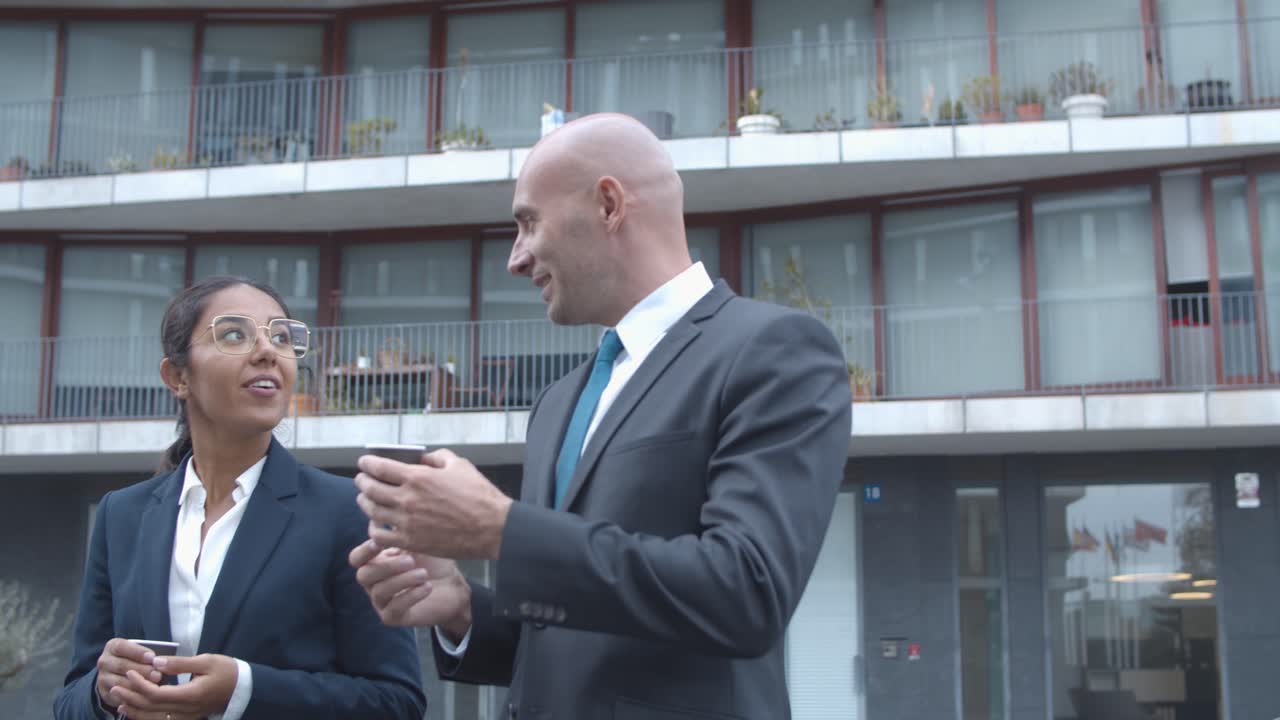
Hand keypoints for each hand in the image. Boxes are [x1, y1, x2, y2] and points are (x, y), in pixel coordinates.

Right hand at [95, 639, 162, 711]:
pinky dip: (131, 697)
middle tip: (158, 675)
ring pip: (119, 683)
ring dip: (137, 685)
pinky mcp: (105, 693)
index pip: (122, 647)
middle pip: (122, 665)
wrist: (119, 674)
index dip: (137, 652)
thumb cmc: (136, 659)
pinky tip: (144, 697)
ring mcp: (103, 678)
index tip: (152, 657)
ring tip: (154, 686)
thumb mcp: (140, 652)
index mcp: (113, 646)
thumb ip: (148, 655)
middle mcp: (105, 662)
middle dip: (141, 670)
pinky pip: (118, 696)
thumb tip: (162, 661)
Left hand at [111, 654, 237, 719]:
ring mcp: (186, 717)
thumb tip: (155, 662)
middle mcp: (186, 710)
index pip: (157, 694)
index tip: (130, 672)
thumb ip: (179, 663)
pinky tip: (132, 711)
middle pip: (151, 708)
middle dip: (130, 697)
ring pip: (152, 718)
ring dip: (133, 710)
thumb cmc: (227, 671)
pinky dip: (143, 717)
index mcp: (191, 694)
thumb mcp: (206, 661)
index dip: (139, 684)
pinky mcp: (186, 718)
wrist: (243, 689)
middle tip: (115, 685)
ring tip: (117, 699)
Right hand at [349, 540, 471, 639]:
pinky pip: (393, 609)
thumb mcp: (420, 543)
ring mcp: (381, 602)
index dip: (365, 551)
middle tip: (410, 560)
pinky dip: (410, 596)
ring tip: (423, 574)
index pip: (356, 558)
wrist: (453, 587)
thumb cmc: (433, 562)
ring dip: (402, 581)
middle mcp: (373, 583)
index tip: (380, 542)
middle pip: (364, 575)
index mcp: (375, 563)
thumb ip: (402, 531)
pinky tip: (427, 587)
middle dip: (387, 566)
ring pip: (379, 592)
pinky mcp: (392, 617)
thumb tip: (386, 513)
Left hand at [354, 449, 512, 558]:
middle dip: (361, 481)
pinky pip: (380, 536)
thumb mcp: (460, 465)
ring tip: (365, 499)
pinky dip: (373, 529)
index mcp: (418, 476)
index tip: (364, 462)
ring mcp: (407, 522)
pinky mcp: (411, 541)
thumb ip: (436, 457)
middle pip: (370, 489)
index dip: (367, 463)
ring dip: (364, 503)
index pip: (379, 467)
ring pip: (371, 511)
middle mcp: (407, 499)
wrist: (493, 529)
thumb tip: (421, 458)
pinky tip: (377, 525)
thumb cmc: (479, 495)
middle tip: (361, 479)